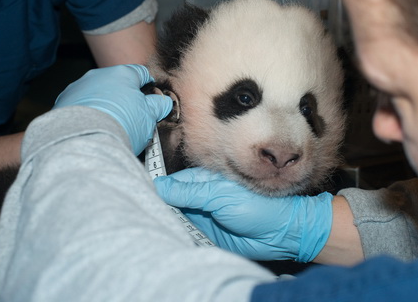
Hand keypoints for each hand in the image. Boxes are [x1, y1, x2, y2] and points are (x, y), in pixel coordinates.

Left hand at [54, 65, 172, 153]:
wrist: (84, 141)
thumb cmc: (121, 125)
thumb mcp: (149, 116)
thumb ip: (158, 105)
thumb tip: (164, 102)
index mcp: (122, 74)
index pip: (140, 73)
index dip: (148, 85)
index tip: (151, 96)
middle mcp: (98, 76)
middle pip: (116, 83)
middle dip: (124, 97)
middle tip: (132, 117)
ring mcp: (78, 88)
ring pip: (97, 94)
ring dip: (104, 105)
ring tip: (110, 126)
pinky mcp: (62, 103)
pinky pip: (80, 106)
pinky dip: (87, 114)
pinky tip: (93, 129)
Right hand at [154, 167, 333, 261]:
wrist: (280, 234)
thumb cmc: (258, 207)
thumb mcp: (220, 195)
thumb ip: (189, 191)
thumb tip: (160, 186)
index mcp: (204, 182)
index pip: (173, 183)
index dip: (157, 188)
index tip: (136, 191)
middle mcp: (201, 198)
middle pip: (171, 201)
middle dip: (158, 205)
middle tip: (137, 211)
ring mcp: (203, 217)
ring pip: (176, 218)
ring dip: (165, 221)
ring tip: (144, 224)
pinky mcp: (206, 235)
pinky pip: (185, 234)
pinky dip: (175, 235)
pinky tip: (162, 236)